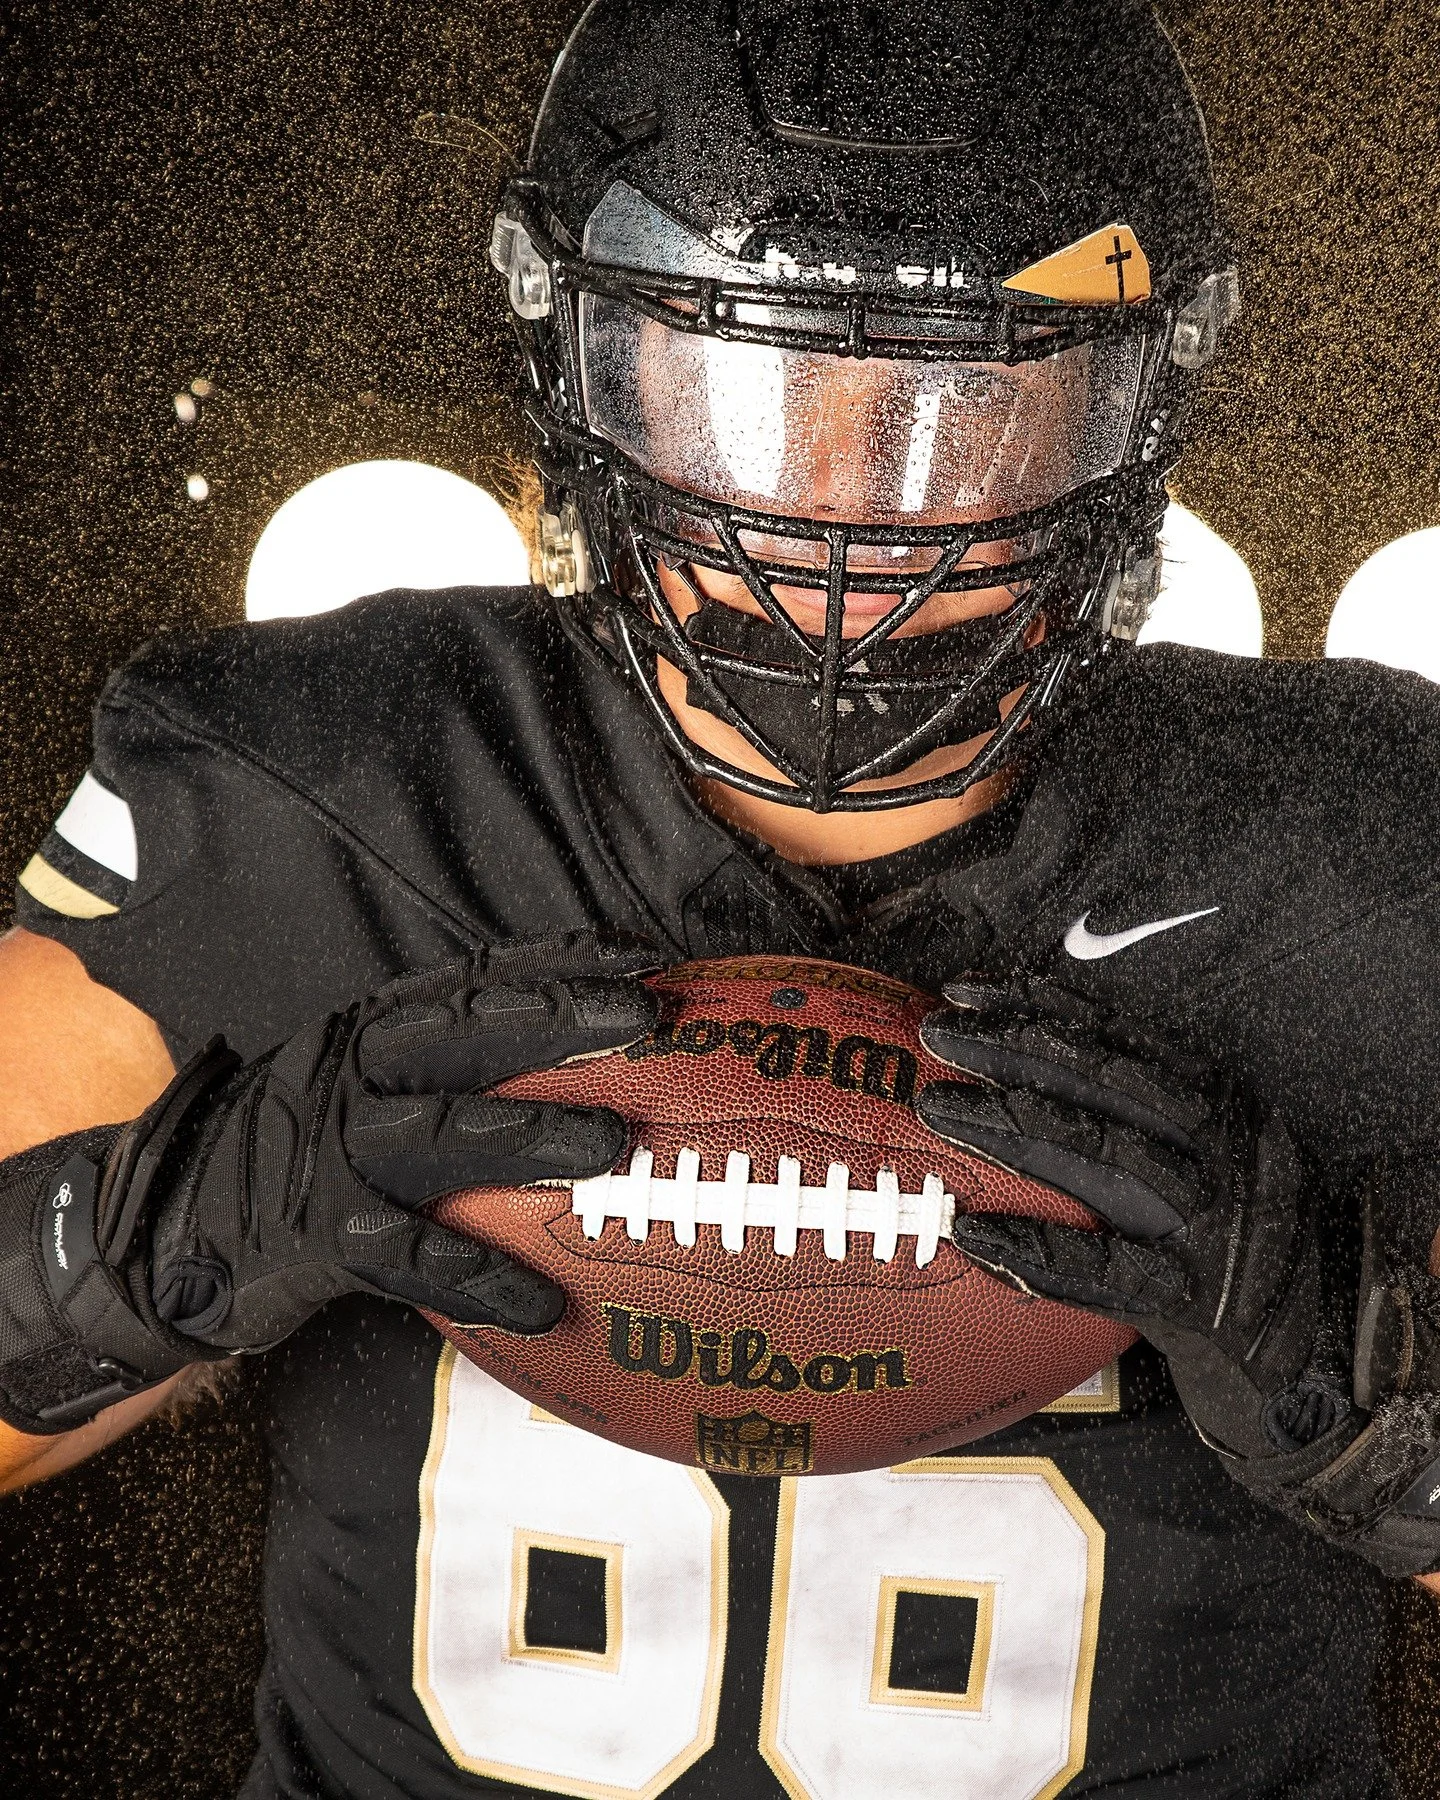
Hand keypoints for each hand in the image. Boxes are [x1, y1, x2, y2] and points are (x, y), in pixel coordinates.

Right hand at [2, 930, 658, 1431]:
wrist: (164, 1232)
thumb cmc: (298, 1157)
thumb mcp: (362, 1088)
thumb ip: (450, 1074)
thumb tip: (585, 1073)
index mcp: (374, 1028)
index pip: (478, 979)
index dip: (560, 960)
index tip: (641, 955)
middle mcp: (353, 1072)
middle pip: (466, 1033)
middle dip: (559, 1020)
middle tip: (644, 1018)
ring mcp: (333, 1150)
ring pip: (443, 1132)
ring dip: (530, 1134)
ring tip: (611, 1145)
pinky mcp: (317, 1234)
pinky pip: (409, 1255)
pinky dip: (477, 1279)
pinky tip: (540, 1303)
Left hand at [913, 973, 1418, 1563]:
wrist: (1304, 1350)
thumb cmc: (1221, 1236)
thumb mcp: (1197, 1151)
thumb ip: (1131, 1101)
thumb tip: (1027, 1037)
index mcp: (1222, 1103)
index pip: (1121, 1040)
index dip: (1041, 1011)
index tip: (969, 994)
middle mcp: (1228, 1150)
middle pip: (1110, 1083)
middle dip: (1018, 1050)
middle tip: (938, 1038)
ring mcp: (1216, 1222)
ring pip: (1107, 1156)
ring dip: (1016, 1128)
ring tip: (941, 1111)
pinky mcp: (1199, 1298)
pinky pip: (1107, 1270)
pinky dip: (1037, 1249)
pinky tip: (973, 1234)